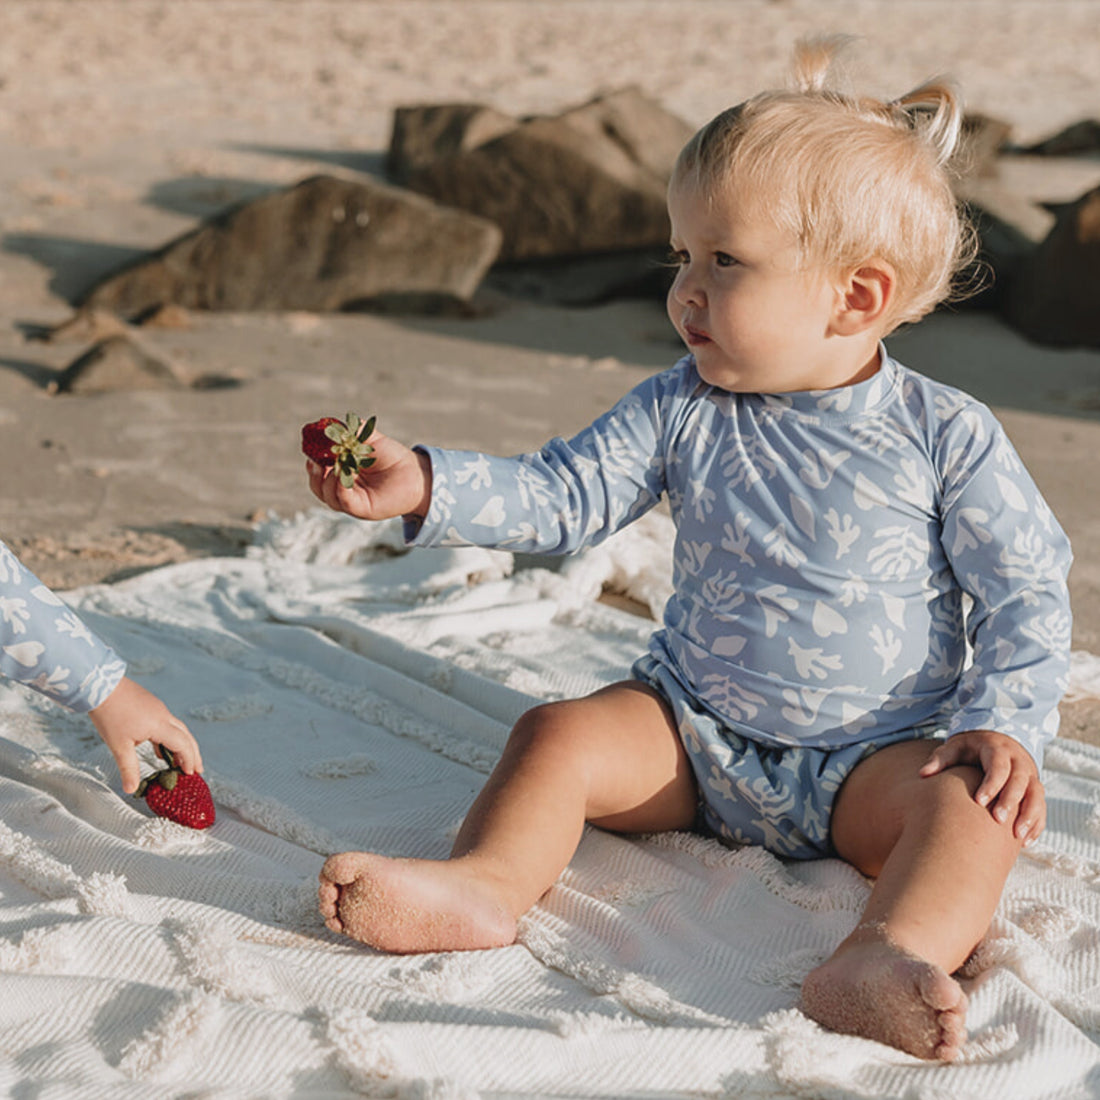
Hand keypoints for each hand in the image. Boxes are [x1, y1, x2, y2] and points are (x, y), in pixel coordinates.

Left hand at [88, 677, 201, 794]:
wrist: (101, 686)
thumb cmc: (109, 715)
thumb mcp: (118, 745)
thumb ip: (128, 768)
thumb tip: (131, 789)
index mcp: (159, 725)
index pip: (182, 744)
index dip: (188, 760)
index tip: (190, 774)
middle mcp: (163, 716)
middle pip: (186, 736)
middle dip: (193, 754)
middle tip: (197, 769)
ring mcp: (158, 708)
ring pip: (178, 729)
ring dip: (182, 745)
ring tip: (180, 761)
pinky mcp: (151, 705)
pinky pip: (167, 723)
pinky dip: (170, 737)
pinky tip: (160, 747)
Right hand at [306, 428, 432, 521]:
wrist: (415, 474)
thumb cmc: (392, 457)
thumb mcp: (370, 439)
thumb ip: (352, 431)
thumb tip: (332, 423)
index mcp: (342, 472)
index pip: (318, 472)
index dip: (312, 463)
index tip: (310, 451)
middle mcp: (344, 489)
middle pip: (318, 487)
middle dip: (314, 474)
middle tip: (316, 462)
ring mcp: (352, 500)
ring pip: (328, 496)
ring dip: (326, 481)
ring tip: (335, 467)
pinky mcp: (362, 509)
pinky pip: (344, 502)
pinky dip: (340, 489)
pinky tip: (342, 477)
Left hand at [919, 729, 1044, 843]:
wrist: (996, 741)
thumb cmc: (970, 748)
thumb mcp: (955, 747)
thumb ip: (940, 759)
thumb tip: (922, 774)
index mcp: (998, 750)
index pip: (998, 767)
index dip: (991, 784)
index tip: (978, 802)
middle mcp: (1018, 762)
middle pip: (1020, 781)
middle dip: (1010, 801)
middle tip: (998, 820)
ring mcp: (1030, 775)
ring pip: (1036, 794)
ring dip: (1030, 815)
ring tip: (1017, 836)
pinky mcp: (1035, 788)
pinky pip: (1041, 806)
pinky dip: (1037, 823)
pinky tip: (1026, 840)